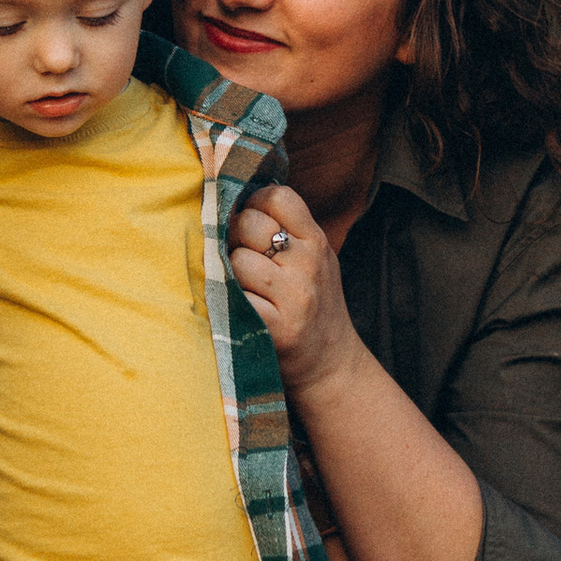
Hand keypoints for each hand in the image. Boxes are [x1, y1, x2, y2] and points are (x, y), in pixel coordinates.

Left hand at [226, 180, 358, 404]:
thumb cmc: (314, 305)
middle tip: (243, 260)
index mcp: (317, 241)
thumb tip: (240, 195)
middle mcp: (308, 264)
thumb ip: (289, 229)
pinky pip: (235, 297)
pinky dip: (230, 301)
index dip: (255, 204)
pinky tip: (242, 309)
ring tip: (246, 289)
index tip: (251, 223)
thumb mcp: (315, 259)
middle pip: (249, 224)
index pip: (278, 196)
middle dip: (236, 239)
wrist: (331, 365)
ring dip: (231, 274)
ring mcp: (294, 296)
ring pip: (236, 260)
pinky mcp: (276, 327)